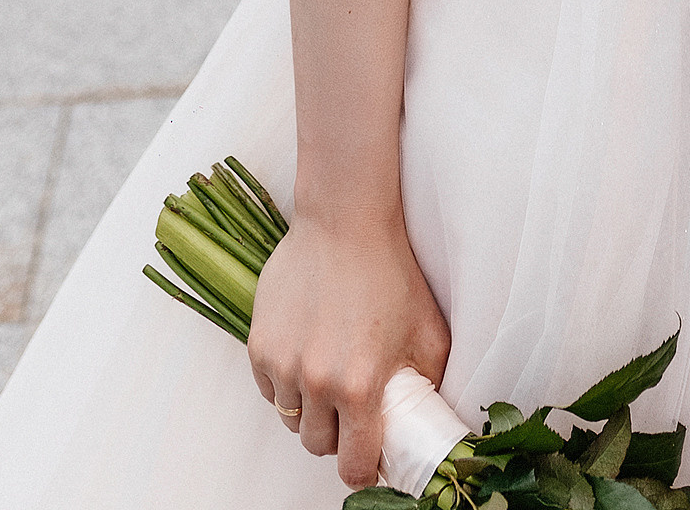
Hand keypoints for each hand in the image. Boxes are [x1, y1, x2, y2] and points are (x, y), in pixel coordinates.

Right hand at [248, 207, 449, 487]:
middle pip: (317, 445)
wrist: (344, 220)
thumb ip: (428, 384)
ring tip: (329, 377)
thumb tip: (430, 422)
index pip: (353, 465)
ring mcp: (283, 364)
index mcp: (360, 386)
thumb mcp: (428, 331)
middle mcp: (316, 382)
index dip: (362, 468)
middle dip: (335, 436)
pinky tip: (307, 356)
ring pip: (291, 419)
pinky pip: (270, 390)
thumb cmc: (391, 271)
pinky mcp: (259, 345)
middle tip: (351, 410)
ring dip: (309, 409)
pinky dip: (286, 385)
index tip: (367, 459)